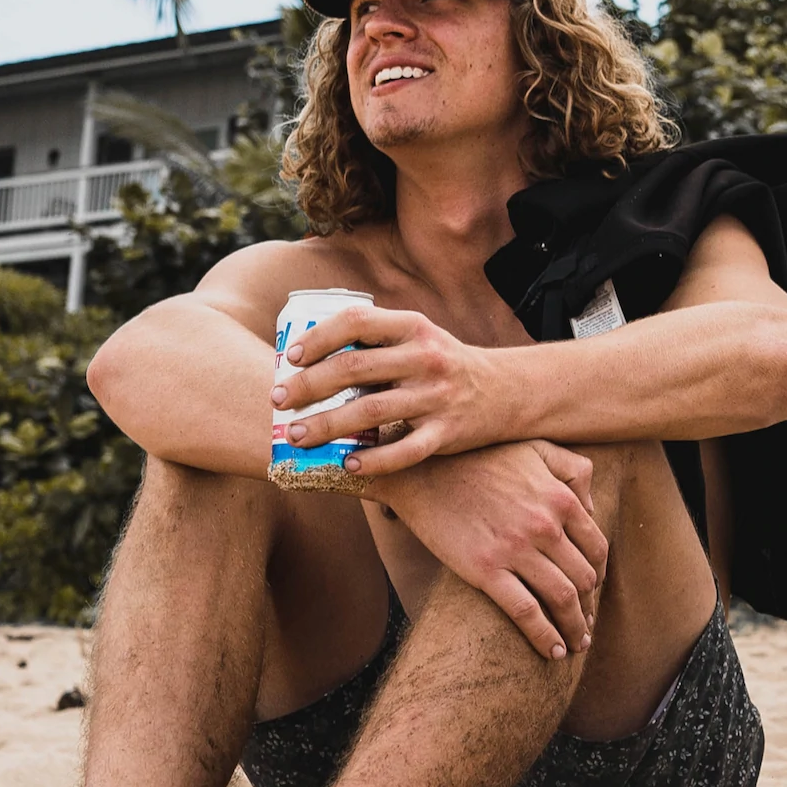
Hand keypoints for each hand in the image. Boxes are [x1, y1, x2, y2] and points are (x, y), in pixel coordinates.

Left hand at [274, 302, 501, 472]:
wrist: (508, 391)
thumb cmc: (446, 363)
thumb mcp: (419, 337)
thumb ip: (376, 341)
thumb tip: (308, 355)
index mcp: (414, 327)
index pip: (357, 322)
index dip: (319, 337)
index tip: (291, 357)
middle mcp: (426, 358)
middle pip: (355, 369)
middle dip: (308, 386)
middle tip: (278, 400)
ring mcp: (437, 396)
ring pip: (371, 411)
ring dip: (326, 426)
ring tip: (296, 436)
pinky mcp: (447, 432)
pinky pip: (404, 451)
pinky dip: (373, 460)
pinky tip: (346, 464)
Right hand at [368, 441, 605, 659]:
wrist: (422, 470)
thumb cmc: (479, 457)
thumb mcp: (535, 448)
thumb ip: (574, 470)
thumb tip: (591, 506)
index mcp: (560, 498)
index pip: (597, 547)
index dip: (599, 573)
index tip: (593, 589)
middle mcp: (545, 526)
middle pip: (584, 578)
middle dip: (589, 606)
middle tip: (586, 622)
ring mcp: (516, 550)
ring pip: (562, 599)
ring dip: (575, 627)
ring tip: (576, 643)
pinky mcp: (485, 570)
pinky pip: (526, 612)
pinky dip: (545, 636)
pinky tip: (552, 651)